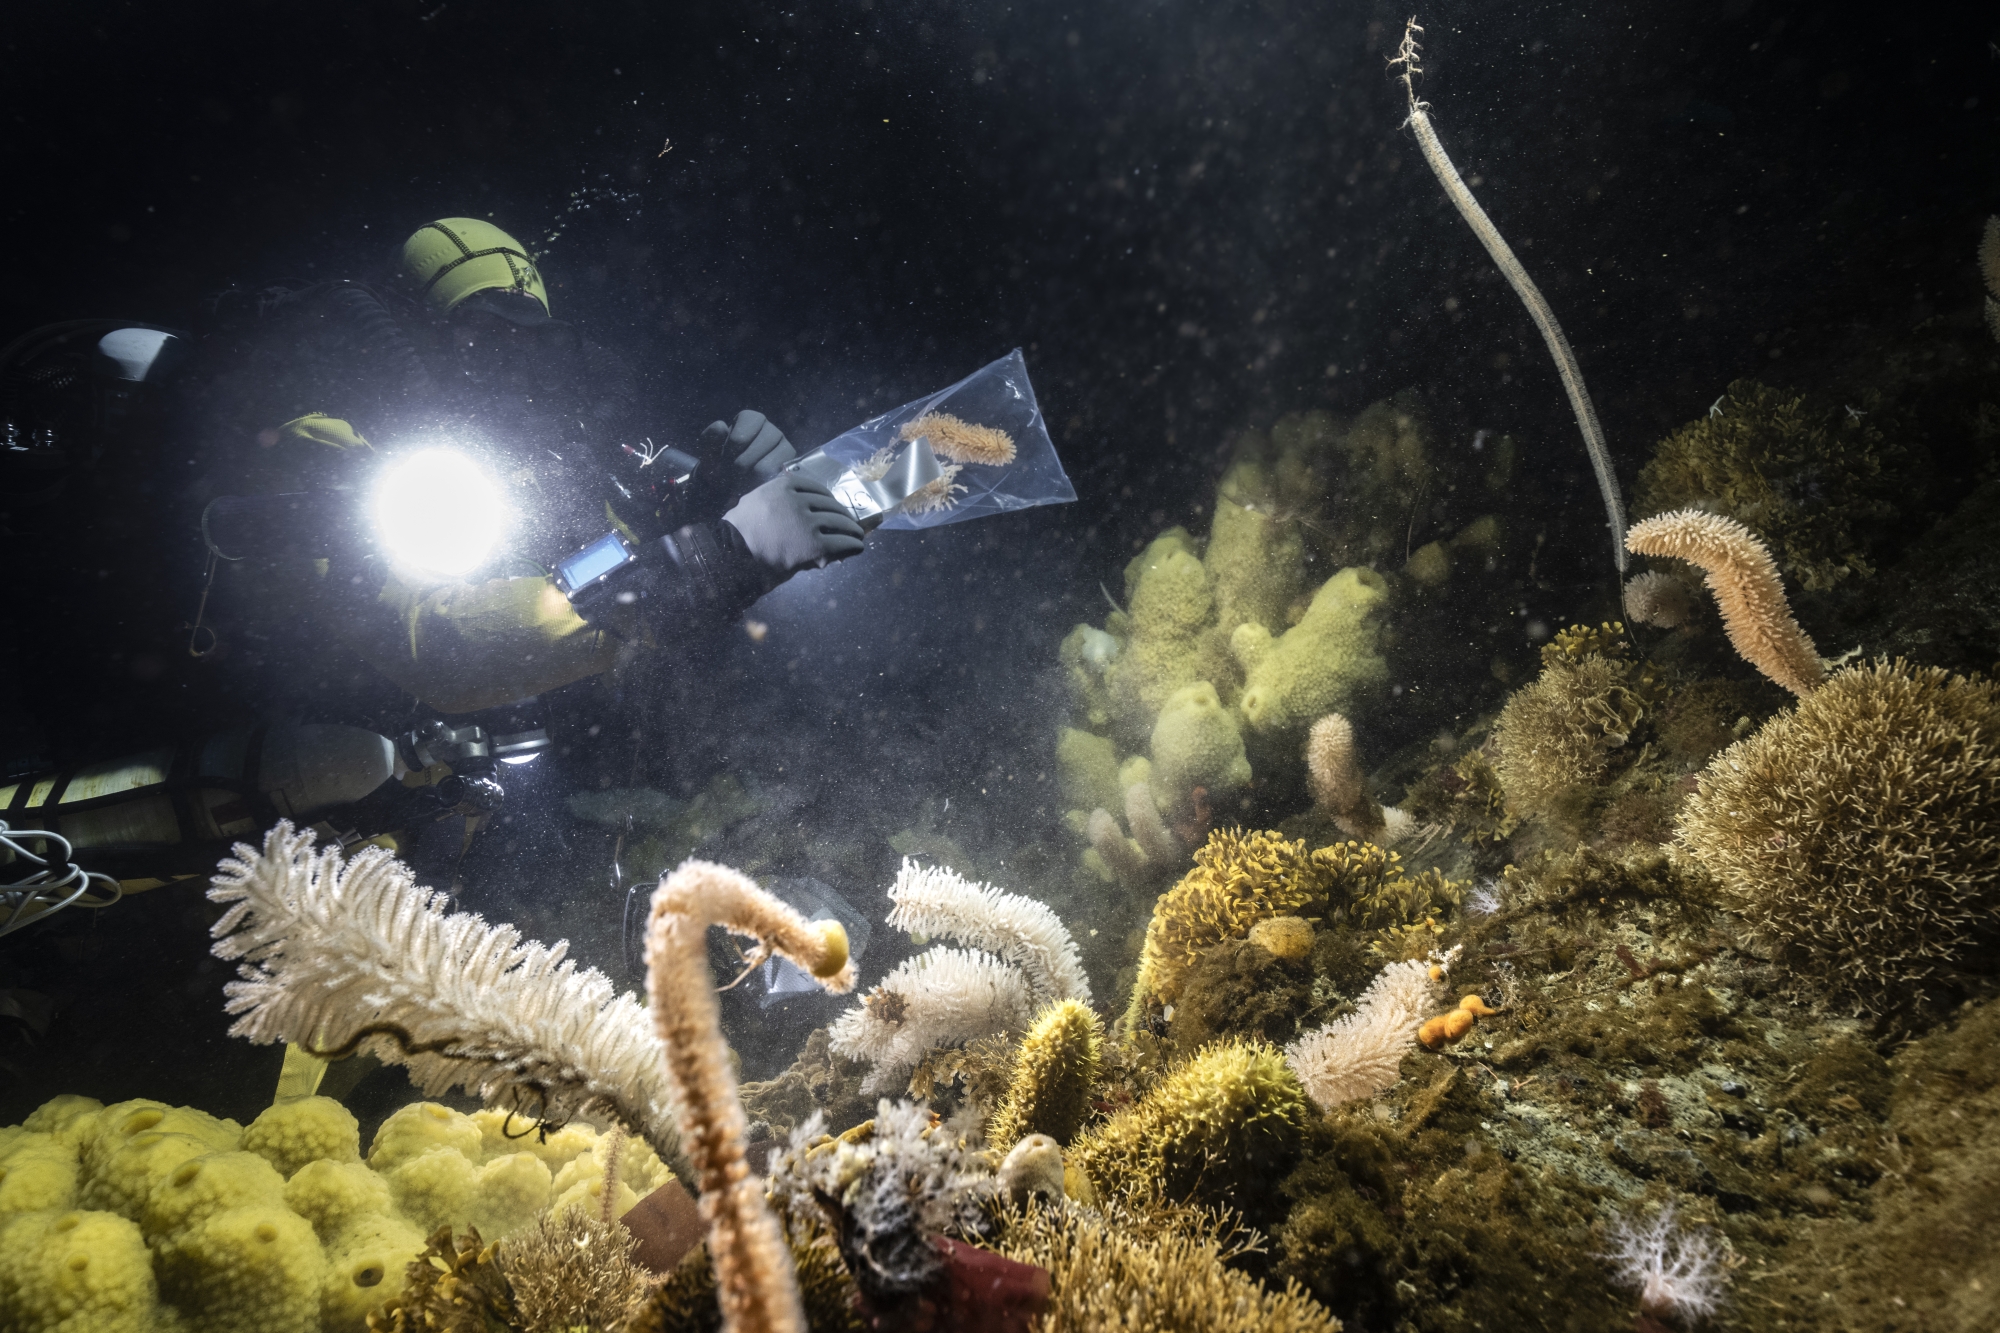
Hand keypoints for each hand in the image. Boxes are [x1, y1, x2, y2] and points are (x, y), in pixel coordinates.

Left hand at [700, 410, 796, 479]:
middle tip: (730, 477)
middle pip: (753, 454)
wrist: (728, 485)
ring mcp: (785, 448)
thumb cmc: (719, 465)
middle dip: (737, 469)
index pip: (739, 438)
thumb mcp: (709, 452)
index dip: (728, 454)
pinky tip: (752, 489)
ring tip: (740, 484)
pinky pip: (775, 480)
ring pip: (765, 468)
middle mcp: (771, 430)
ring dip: (747, 481)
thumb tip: (722, 426)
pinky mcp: (790, 468)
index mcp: (751, 420)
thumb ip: (710, 439)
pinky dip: (760, 487)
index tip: (723, 462)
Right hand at [722, 472, 865, 575]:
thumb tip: (806, 509)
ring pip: (839, 522)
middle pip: (830, 504)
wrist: (731, 555)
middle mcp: (798, 499)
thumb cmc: (740, 533)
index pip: (816, 487)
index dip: (829, 498)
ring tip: (857, 535)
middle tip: (849, 523)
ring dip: (852, 530)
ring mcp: (807, 521)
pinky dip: (853, 545)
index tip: (834, 506)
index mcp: (784, 485)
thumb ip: (781, 501)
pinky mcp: (814, 543)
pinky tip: (857, 547)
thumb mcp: (758, 502)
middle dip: (841, 515)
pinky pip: (841, 542)